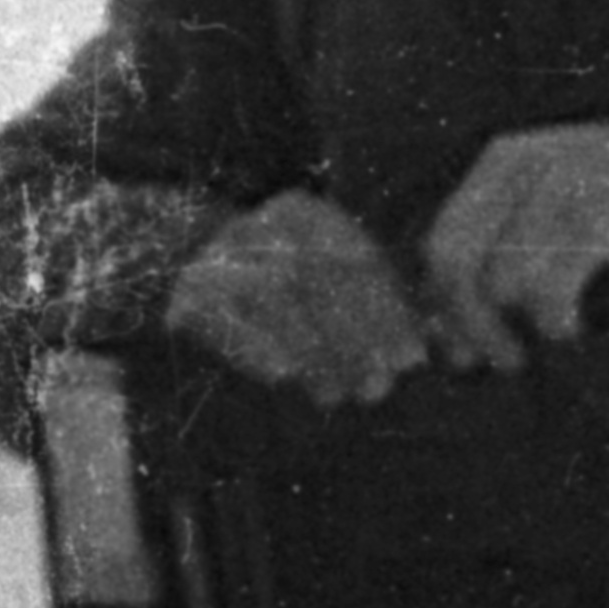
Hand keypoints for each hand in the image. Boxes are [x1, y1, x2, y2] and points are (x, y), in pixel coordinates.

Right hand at [166, 189, 437, 406]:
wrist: (183, 274)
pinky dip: (254, 346)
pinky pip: (221, 317)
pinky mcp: (186, 290)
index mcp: (304, 213)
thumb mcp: (333, 290)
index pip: (357, 260)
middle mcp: (259, 223)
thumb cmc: (288, 304)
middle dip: (354, 337)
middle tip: (378, 388)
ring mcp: (218, 253)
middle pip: (317, 277)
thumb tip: (425, 351)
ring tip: (337, 394)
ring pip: (273, 291)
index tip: (412, 360)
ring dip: (311, 348)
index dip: (389, 314)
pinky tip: (283, 377)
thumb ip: (378, 309)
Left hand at [423, 122, 608, 367]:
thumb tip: (445, 323)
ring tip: (523, 355)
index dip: (437, 301)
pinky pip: (551, 293)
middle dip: (464, 321)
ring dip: (506, 332)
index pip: (442, 237)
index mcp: (506, 159)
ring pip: (501, 281)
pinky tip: (568, 333)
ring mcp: (569, 188)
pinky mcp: (606, 219)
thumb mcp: (556, 201)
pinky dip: (553, 325)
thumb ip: (500, 248)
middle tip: (483, 360)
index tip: (452, 346)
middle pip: (457, 260)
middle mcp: (529, 166)